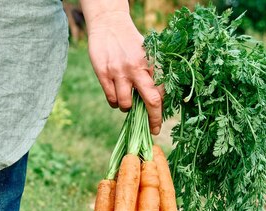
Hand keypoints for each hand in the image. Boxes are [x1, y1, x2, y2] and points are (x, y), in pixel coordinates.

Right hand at [86, 11, 162, 134]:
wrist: (109, 24)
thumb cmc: (131, 42)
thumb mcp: (146, 54)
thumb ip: (152, 75)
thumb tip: (158, 101)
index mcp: (151, 64)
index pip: (161, 93)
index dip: (160, 111)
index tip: (158, 123)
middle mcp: (137, 69)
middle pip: (151, 101)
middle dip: (153, 119)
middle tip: (153, 129)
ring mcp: (119, 72)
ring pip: (126, 105)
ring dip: (126, 107)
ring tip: (126, 98)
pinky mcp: (104, 74)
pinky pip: (111, 99)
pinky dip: (114, 101)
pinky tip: (115, 92)